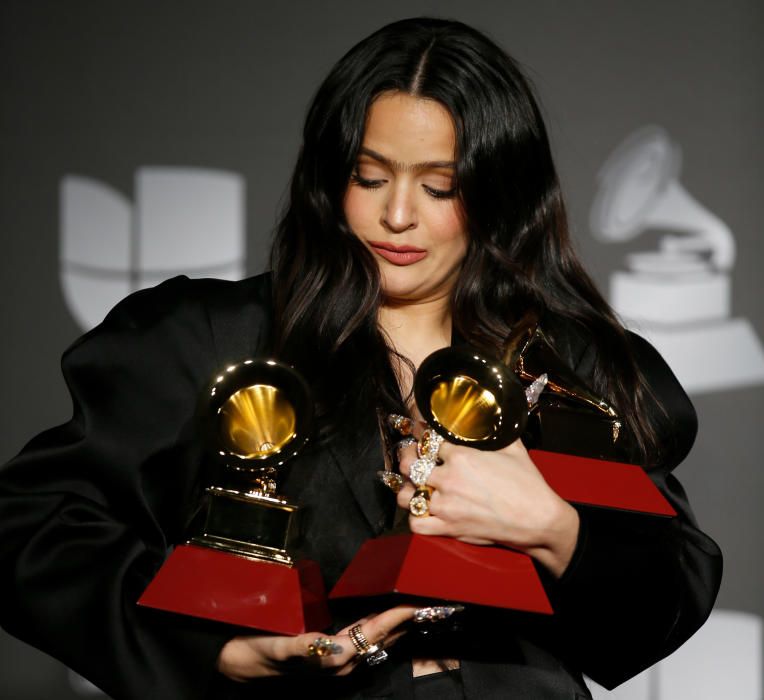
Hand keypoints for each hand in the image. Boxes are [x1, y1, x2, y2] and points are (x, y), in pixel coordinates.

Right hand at [217, 605, 416, 680]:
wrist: (236, 666)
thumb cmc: (254, 650)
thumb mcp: (276, 646)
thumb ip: (302, 647)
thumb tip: (331, 646)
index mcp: (333, 657)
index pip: (374, 631)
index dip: (398, 616)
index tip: (420, 602)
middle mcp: (341, 662)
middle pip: (382, 637)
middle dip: (407, 619)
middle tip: (431, 600)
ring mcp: (337, 660)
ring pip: (376, 639)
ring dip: (397, 624)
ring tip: (416, 606)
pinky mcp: (330, 655)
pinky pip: (364, 639)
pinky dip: (380, 626)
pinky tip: (384, 617)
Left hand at [396, 434, 579, 577]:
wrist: (538, 519)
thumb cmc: (528, 484)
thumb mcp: (512, 446)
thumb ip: (494, 430)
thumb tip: (491, 414)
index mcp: (461, 456)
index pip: (428, 441)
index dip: (423, 437)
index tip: (422, 436)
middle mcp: (449, 479)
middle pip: (408, 464)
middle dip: (406, 457)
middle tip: (410, 456)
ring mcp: (446, 505)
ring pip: (406, 495)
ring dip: (406, 489)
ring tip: (413, 485)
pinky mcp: (449, 528)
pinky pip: (416, 524)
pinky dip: (415, 518)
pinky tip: (423, 511)